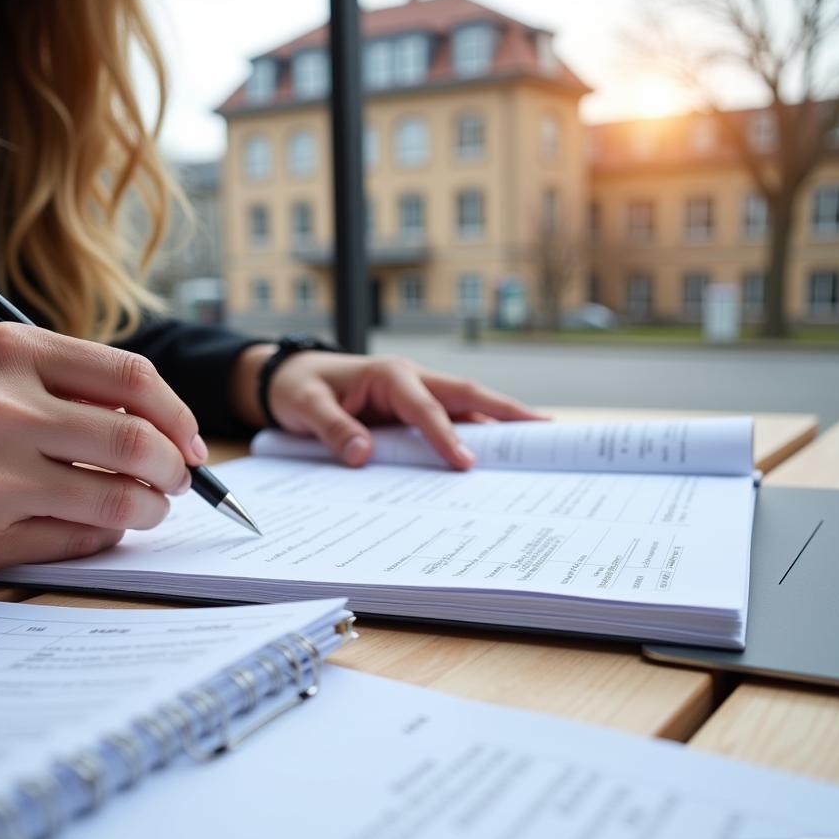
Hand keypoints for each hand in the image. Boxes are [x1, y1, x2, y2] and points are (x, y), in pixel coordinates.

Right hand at [0, 323, 205, 569]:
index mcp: (12, 351)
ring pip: (119, 500)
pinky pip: (81, 539)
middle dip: (176, 471)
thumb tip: (169, 429)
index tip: (191, 443)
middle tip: (176, 482)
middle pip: (139, 443)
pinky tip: (96, 525)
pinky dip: (105, 534)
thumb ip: (75, 384)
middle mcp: (0, 407)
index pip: (134, 379)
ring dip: (150, 509)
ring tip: (146, 507)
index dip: (180, 417)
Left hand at [235, 347, 542, 468]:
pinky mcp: (413, 408)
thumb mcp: (305, 406)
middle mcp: (411, 379)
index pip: (425, 406)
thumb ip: (333, 429)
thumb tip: (363, 455)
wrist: (291, 378)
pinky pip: (452, 419)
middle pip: (466, 395)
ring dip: (500, 421)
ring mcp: (416, 393)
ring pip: (466, 405)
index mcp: (389, 374)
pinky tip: (496, 452)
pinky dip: (477, 432)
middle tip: (546, 430)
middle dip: (506, 411)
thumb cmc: (299, 388)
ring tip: (539, 440)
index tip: (465, 464)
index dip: (446, 435)